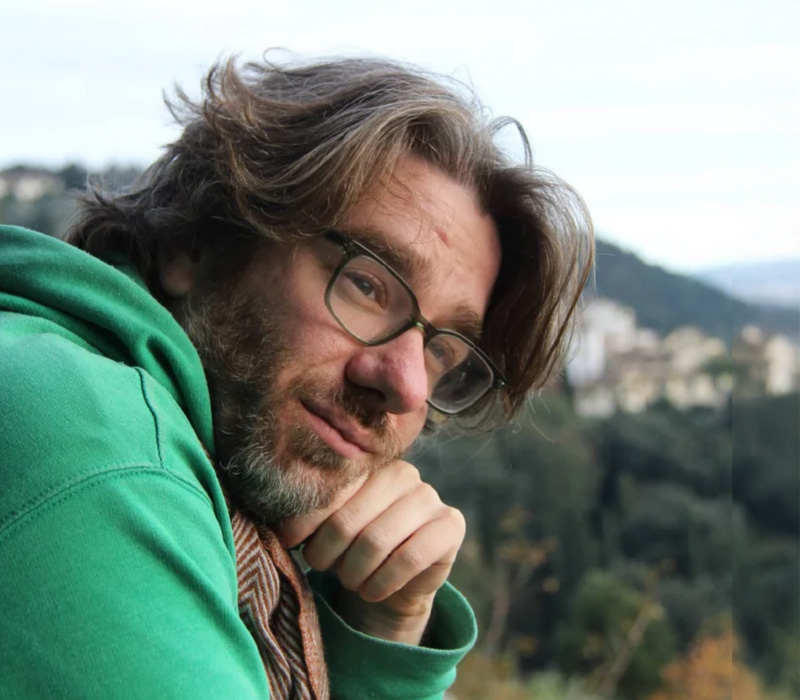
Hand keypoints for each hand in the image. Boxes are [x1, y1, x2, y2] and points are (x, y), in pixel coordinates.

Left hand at [275, 461, 465, 644]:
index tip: (290, 542)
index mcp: (368, 464)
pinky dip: (382, 583)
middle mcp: (403, 473)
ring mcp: (430, 497)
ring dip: (354, 573)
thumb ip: (309, 518)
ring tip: (350, 581)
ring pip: (376, 542)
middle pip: (348, 520)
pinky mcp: (450, 526)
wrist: (393, 582)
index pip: (330, 489)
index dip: (306, 520)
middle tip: (323, 567)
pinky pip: (409, 559)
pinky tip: (372, 590)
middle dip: (327, 553)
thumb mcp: (327, 529)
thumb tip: (281, 527)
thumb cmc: (352, 547)